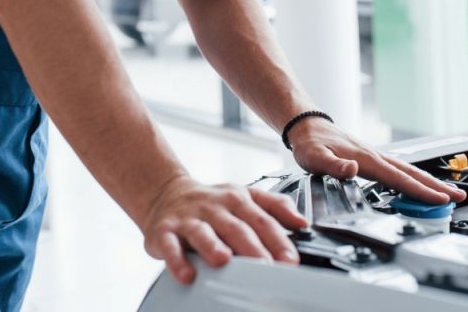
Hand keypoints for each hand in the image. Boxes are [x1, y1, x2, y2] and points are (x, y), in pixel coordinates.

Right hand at [139, 176, 308, 284]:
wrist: (165, 193)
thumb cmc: (211, 202)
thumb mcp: (244, 195)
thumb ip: (276, 206)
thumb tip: (302, 222)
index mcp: (236, 199)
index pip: (261, 220)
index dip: (277, 240)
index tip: (290, 260)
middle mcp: (213, 207)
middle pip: (235, 227)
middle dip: (251, 247)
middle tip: (266, 267)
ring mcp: (188, 219)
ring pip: (202, 232)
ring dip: (212, 246)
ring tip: (223, 261)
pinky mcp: (164, 231)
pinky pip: (170, 246)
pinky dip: (177, 261)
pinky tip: (188, 274)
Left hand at [288, 117, 466, 204]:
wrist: (307, 127)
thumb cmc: (311, 144)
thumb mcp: (315, 158)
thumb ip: (334, 166)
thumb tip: (353, 170)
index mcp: (366, 160)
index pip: (398, 179)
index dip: (420, 191)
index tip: (440, 199)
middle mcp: (375, 157)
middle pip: (411, 173)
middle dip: (435, 186)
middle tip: (459, 196)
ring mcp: (376, 156)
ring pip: (408, 171)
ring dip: (429, 182)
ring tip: (448, 192)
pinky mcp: (372, 158)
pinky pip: (399, 169)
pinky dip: (414, 177)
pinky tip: (420, 183)